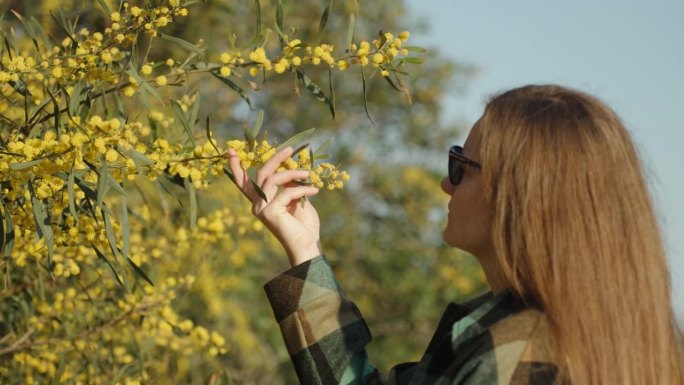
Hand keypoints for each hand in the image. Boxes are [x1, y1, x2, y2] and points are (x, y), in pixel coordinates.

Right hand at [228, 147, 321, 265]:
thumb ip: (289, 184)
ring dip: (292, 173)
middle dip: (275, 159)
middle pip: (261, 174)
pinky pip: (286, 192)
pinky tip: (314, 191)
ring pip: (273, 179)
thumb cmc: (304, 224)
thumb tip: (288, 168)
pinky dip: (302, 189)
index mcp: (260, 201)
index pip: (244, 182)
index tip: (230, 150)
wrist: (308, 245)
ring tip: (308, 174)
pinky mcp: (269, 212)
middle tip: (289, 149)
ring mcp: (261, 209)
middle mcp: (257, 205)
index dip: (236, 167)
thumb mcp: (296, 198)